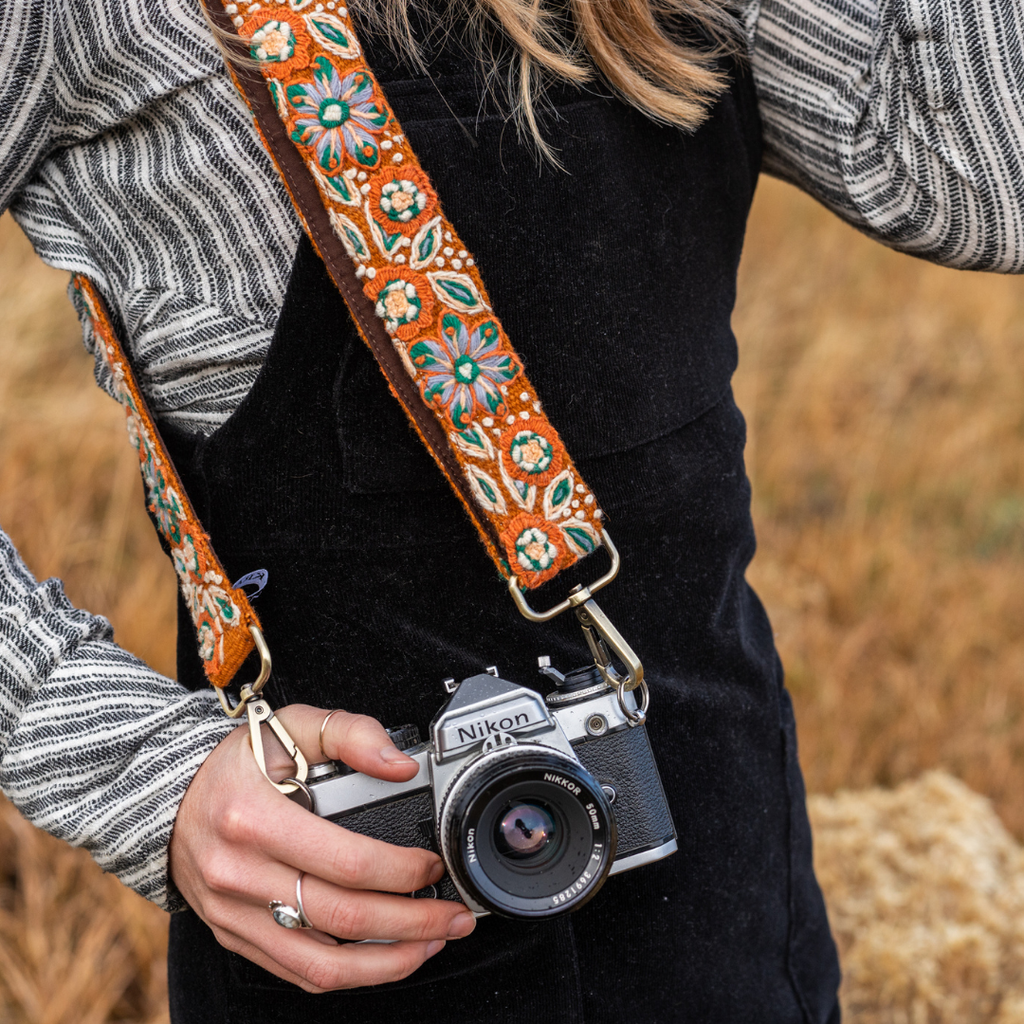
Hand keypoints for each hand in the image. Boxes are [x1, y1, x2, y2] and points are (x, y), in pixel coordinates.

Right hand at [168, 704, 475, 991]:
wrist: (166, 798)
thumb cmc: (234, 763)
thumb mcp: (289, 726)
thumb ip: (351, 734)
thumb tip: (401, 764)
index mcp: (255, 819)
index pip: (346, 862)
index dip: (402, 871)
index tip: (433, 866)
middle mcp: (240, 874)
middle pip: (343, 919)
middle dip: (412, 923)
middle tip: (453, 916)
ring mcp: (235, 914)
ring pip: (322, 963)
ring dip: (389, 962)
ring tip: (431, 944)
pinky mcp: (236, 937)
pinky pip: (298, 972)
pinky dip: (350, 976)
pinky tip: (385, 960)